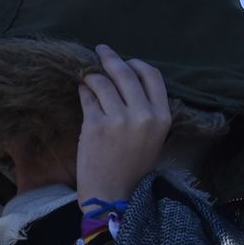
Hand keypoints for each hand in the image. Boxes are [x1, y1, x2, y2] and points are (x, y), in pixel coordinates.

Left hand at [77, 45, 170, 204]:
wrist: (114, 194)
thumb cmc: (132, 168)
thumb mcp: (152, 138)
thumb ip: (145, 110)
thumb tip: (126, 82)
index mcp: (162, 116)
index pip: (152, 75)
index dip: (137, 63)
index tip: (126, 60)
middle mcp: (143, 114)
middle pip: (126, 73)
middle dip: (111, 58)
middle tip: (101, 50)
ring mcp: (118, 119)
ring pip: (103, 83)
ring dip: (93, 75)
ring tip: (87, 74)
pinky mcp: (95, 125)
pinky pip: (88, 98)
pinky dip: (84, 90)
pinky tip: (81, 88)